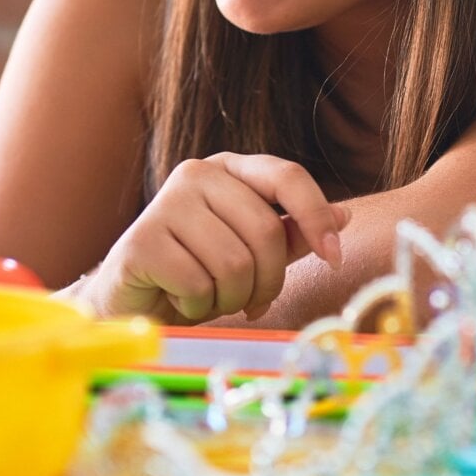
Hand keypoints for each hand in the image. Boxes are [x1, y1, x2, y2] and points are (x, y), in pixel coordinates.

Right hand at [77, 154, 348, 324]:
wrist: (131, 303)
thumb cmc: (197, 275)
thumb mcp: (253, 254)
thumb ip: (293, 234)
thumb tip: (345, 216)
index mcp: (228, 169)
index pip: (287, 176)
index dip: (317, 217)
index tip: (335, 257)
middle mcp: (196, 174)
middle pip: (266, 231)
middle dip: (267, 281)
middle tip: (251, 301)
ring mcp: (165, 203)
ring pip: (235, 264)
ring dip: (231, 298)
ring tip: (210, 298)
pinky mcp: (141, 241)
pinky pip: (199, 285)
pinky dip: (198, 307)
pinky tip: (180, 301)